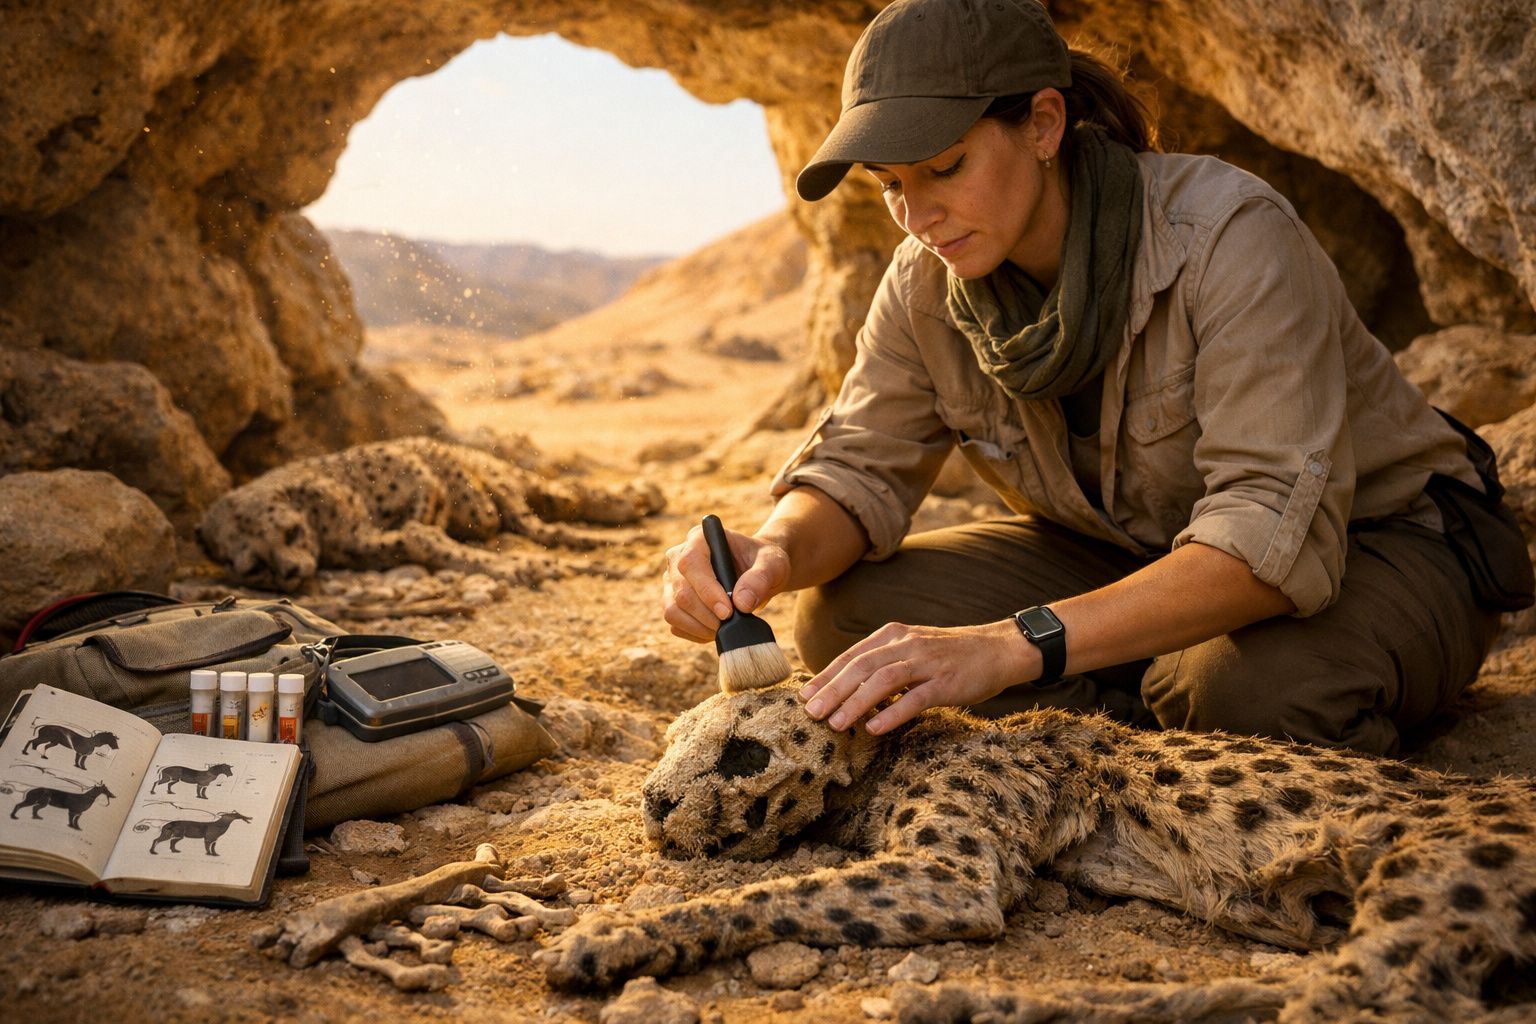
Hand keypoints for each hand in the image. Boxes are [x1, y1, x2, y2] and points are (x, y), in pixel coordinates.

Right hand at [662, 523, 790, 641]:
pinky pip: (676, 625)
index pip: (690, 564)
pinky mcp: (672, 602)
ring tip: (725, 628)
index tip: (728, 611)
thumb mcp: (773, 564)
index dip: (707, 591)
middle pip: (681, 592)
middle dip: (707, 615)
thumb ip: (760, 578)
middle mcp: (678, 557)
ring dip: (700, 627)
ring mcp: (672, 581)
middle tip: (731, 623)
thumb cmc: (764, 563)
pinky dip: (696, 633)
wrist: (760, 573)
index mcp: (699, 538)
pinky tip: (716, 629)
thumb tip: (741, 603)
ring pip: (673, 610)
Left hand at [799, 620, 1037, 734]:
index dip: (826, 676)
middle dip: (832, 690)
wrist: (999, 649)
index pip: (852, 656)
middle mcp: (906, 644)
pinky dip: (892, 713)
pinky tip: (873, 728)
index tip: (804, 696)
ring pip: (882, 680)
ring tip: (835, 724)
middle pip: (861, 666)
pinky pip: (914, 698)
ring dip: (855, 702)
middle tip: (810, 713)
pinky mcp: (946, 682)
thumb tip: (846, 687)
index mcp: (893, 635)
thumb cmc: (951, 655)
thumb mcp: (912, 648)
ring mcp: (927, 662)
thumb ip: (883, 662)